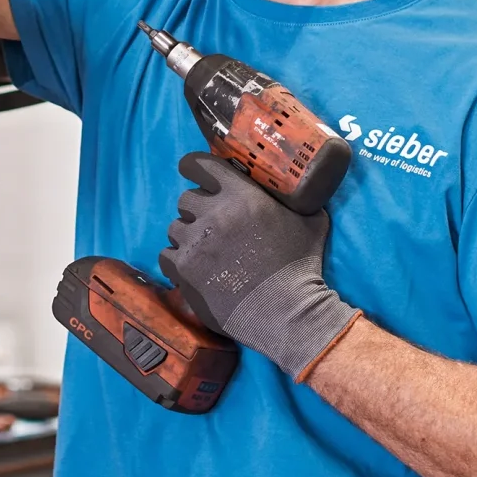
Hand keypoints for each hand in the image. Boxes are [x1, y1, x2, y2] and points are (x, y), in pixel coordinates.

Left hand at [156, 152, 358, 379]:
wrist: (286, 312)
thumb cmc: (301, 266)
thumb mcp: (311, 221)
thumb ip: (297, 200)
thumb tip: (297, 189)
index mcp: (241, 195)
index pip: (199, 164)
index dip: (193, 166)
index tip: (193, 172)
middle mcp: (213, 214)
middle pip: (185, 199)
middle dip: (196, 209)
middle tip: (210, 224)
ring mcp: (195, 243)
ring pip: (174, 227)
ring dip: (187, 235)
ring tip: (204, 250)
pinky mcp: (183, 270)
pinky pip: (165, 254)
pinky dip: (176, 260)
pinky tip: (193, 268)